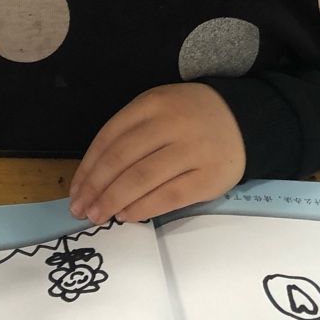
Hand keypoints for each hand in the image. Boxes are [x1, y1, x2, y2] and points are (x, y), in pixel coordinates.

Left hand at [69, 84, 246, 224]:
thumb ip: (131, 134)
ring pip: (141, 179)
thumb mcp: (159, 110)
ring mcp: (192, 150)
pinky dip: (143, 208)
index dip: (88, 167)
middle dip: (96, 188)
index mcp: (153, 103)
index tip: (75, 190)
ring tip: (99, 216)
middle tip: (81, 210)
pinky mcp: (209, 177)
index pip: (109, 137)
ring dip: (113, 201)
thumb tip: (93, 178)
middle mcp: (171, 123)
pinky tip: (127, 216)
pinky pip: (168, 196)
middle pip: (121, 159)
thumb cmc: (190, 119)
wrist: (244, 121)